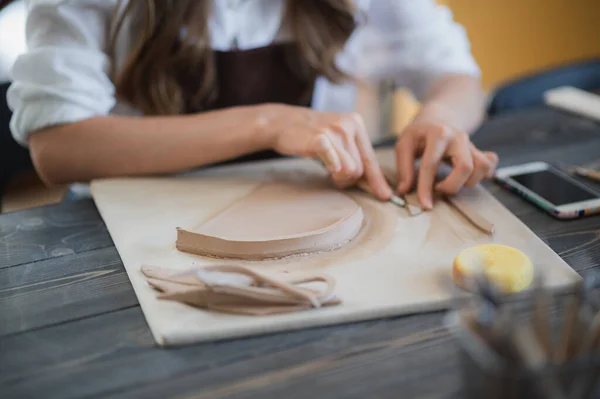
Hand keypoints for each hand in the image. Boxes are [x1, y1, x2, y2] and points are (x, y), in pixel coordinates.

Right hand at [264, 105, 391, 198]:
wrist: (282, 122)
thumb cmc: (310, 135)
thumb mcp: (337, 138)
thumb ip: (353, 155)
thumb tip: (372, 183)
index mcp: (356, 124)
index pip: (371, 157)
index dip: (377, 179)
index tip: (385, 195)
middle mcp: (348, 125)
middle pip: (360, 169)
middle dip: (348, 179)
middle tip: (333, 173)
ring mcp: (335, 131)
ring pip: (350, 170)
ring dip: (339, 177)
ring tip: (328, 170)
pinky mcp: (320, 139)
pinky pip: (336, 164)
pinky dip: (333, 169)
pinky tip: (328, 167)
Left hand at [395, 122, 498, 208]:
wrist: (437, 119)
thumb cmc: (418, 135)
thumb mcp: (404, 145)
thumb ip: (404, 168)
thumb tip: (404, 190)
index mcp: (438, 133)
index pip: (431, 164)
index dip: (426, 187)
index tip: (425, 204)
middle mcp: (459, 137)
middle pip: (465, 167)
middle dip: (451, 186)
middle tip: (438, 188)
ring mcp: (472, 144)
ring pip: (482, 167)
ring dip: (468, 182)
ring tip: (452, 182)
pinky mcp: (479, 151)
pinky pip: (491, 164)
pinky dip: (483, 175)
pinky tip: (468, 177)